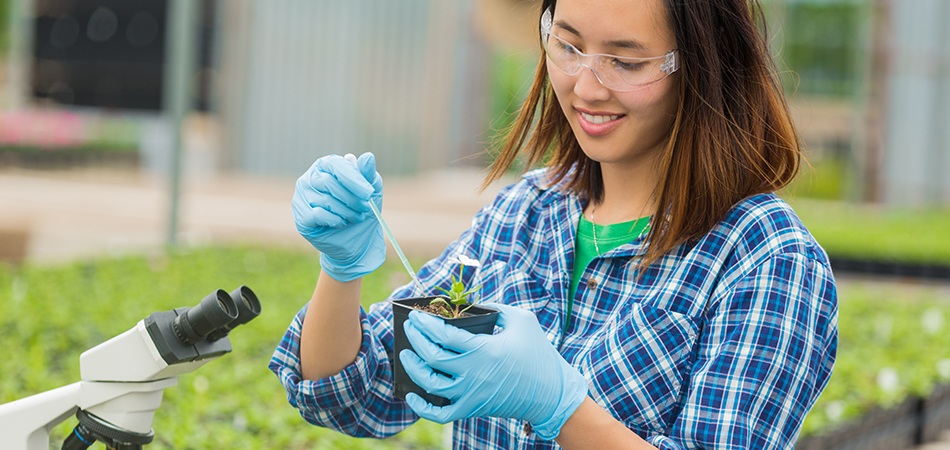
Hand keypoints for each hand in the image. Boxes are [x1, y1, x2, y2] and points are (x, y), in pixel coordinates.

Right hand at [291, 153, 384, 281]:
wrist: (356, 241)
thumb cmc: (362, 210)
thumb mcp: (371, 191)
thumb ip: (368, 174)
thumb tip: (368, 156)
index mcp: (327, 165)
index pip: (336, 165)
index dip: (353, 179)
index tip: (369, 193)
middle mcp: (311, 178)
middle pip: (329, 183)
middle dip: (352, 198)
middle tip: (365, 208)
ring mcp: (302, 197)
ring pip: (325, 200)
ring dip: (346, 212)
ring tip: (356, 217)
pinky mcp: (301, 216)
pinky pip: (317, 214)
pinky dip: (334, 220)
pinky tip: (341, 223)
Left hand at [399, 304, 587, 439]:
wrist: (551, 393)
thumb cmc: (538, 353)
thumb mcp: (522, 320)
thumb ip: (495, 308)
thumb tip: (470, 305)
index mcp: (484, 349)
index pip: (443, 335)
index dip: (425, 323)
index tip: (416, 315)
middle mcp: (473, 373)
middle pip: (431, 357)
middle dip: (415, 339)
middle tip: (409, 328)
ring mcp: (471, 395)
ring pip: (429, 384)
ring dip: (412, 368)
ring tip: (406, 354)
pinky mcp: (472, 410)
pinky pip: (440, 415)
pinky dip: (421, 407)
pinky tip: (411, 394)